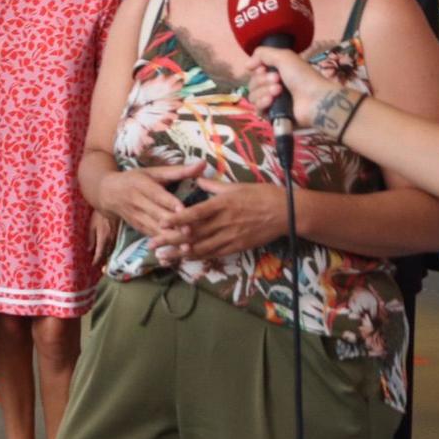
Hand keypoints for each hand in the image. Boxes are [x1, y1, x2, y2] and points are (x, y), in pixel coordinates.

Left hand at [87, 209, 116, 264]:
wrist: (112, 206)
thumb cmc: (99, 215)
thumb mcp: (92, 225)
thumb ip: (91, 238)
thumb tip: (89, 249)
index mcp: (102, 238)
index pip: (100, 253)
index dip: (96, 260)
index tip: (93, 264)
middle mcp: (110, 239)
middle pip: (107, 253)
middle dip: (103, 260)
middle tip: (99, 265)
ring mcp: (116, 237)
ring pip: (112, 249)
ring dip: (108, 255)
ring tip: (104, 259)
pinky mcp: (119, 233)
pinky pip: (115, 244)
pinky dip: (112, 249)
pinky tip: (110, 249)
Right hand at [96, 162, 205, 240]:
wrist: (108, 193)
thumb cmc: (135, 179)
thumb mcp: (154, 172)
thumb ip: (179, 170)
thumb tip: (203, 164)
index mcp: (141, 185)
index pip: (157, 195)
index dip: (170, 203)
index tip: (183, 210)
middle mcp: (137, 202)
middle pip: (157, 215)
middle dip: (173, 225)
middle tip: (191, 231)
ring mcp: (136, 217)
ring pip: (154, 230)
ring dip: (170, 238)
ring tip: (187, 245)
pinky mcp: (138, 228)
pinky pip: (152, 238)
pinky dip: (165, 245)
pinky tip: (178, 252)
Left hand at [153, 179, 286, 261]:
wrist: (287, 213)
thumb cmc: (262, 195)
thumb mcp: (236, 186)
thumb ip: (214, 186)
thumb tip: (197, 179)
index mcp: (222, 204)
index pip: (195, 213)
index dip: (177, 219)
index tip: (160, 222)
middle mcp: (224, 222)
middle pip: (193, 233)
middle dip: (171, 240)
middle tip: (152, 244)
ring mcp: (231, 236)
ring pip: (201, 247)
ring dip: (180, 253)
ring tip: (163, 256)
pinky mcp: (237, 246)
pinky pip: (214, 254)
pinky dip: (198, 257)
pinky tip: (185, 259)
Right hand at [247, 48, 353, 131]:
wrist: (315, 99)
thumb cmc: (303, 76)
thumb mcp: (284, 56)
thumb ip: (263, 54)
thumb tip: (247, 65)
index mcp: (276, 73)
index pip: (254, 73)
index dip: (257, 70)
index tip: (264, 69)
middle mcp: (273, 87)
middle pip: (252, 84)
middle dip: (262, 80)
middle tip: (278, 80)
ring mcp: (273, 102)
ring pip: (253, 97)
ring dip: (263, 91)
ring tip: (279, 91)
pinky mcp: (273, 116)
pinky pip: (258, 110)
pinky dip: (263, 103)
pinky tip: (272, 101)